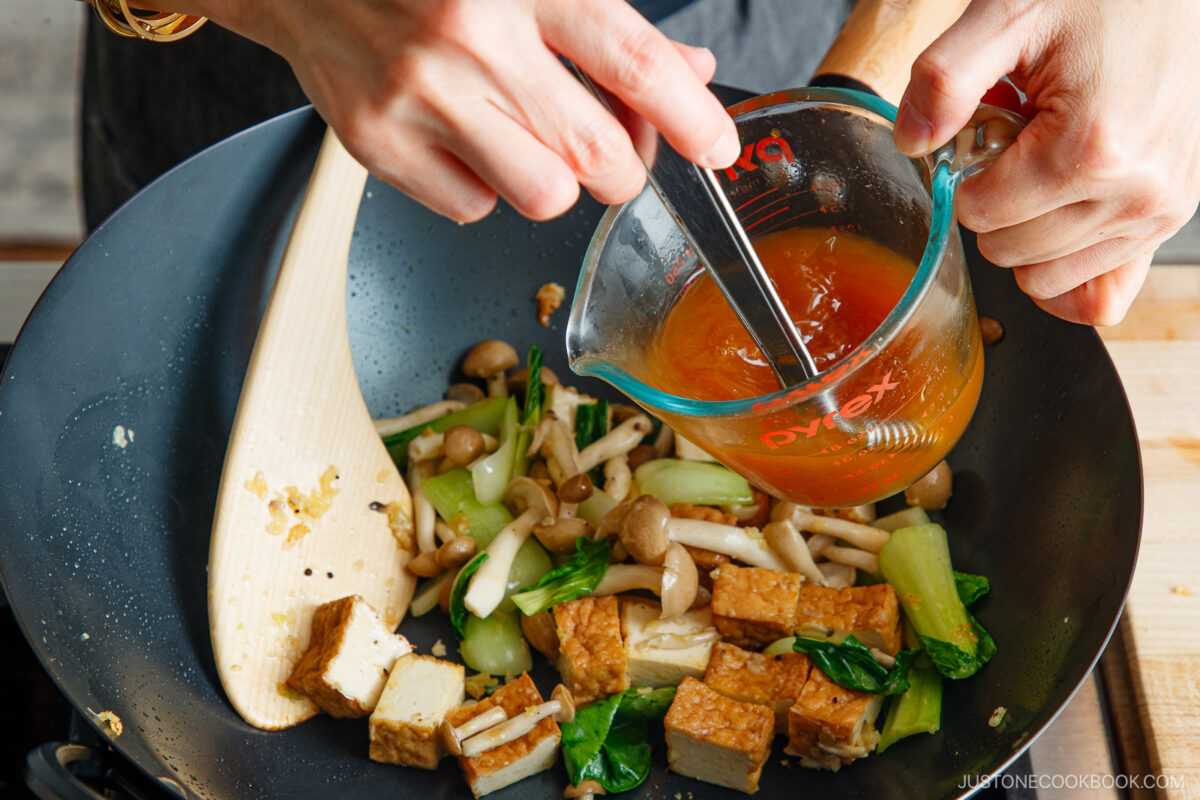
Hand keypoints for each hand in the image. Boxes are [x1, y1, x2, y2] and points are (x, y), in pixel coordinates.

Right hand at [190, 0, 738, 222]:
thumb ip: (607, 23)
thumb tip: (688, 73)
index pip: (632, 62)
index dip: (691, 118)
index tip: (717, 149)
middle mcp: (469, 37)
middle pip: (598, 158)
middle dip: (622, 167)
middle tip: (610, 147)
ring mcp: (418, 96)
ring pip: (542, 197)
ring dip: (553, 180)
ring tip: (523, 136)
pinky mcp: (376, 142)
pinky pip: (473, 210)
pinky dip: (485, 190)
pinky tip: (465, 142)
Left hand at [893, 0, 1199, 324]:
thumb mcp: (1007, 13)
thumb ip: (944, 78)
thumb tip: (911, 140)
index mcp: (1089, 149)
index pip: (979, 214)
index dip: (966, 178)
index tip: (989, 136)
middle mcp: (1134, 192)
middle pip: (1008, 251)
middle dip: (995, 206)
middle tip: (1021, 144)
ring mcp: (1158, 212)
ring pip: (1047, 278)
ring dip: (1029, 232)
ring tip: (1049, 163)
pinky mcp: (1169, 220)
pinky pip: (1103, 295)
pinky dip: (1067, 272)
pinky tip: (1056, 224)